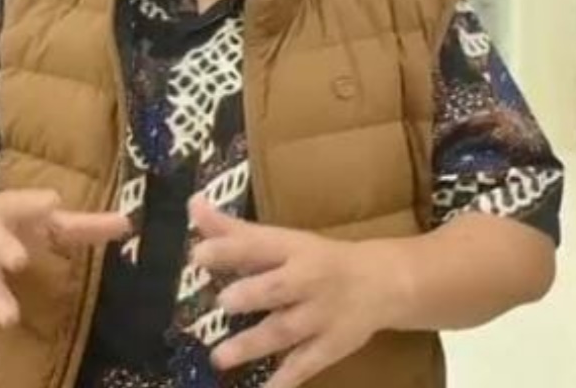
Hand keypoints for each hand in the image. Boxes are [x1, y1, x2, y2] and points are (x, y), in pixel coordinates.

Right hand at [0, 190, 129, 375]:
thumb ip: (81, 224)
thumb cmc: (5, 222)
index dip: (34, 203)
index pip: (19, 203)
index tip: (53, 201)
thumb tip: (127, 224)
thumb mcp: (37, 217)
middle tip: (19, 260)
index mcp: (5, 210)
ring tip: (11, 318)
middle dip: (3, 249)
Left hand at [189, 196, 403, 387]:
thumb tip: (193, 205)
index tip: (198, 255)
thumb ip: (233, 229)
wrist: (382, 283)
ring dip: (254, 344)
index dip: (229, 249)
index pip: (258, 245)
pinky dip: (285, 380)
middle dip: (251, 294)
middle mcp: (307, 280)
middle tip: (224, 302)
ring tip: (219, 357)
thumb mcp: (280, 240)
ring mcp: (320, 316)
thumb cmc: (316, 259)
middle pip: (278, 287)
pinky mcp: (330, 347)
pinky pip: (306, 365)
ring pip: (287, 330)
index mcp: (291, 248)